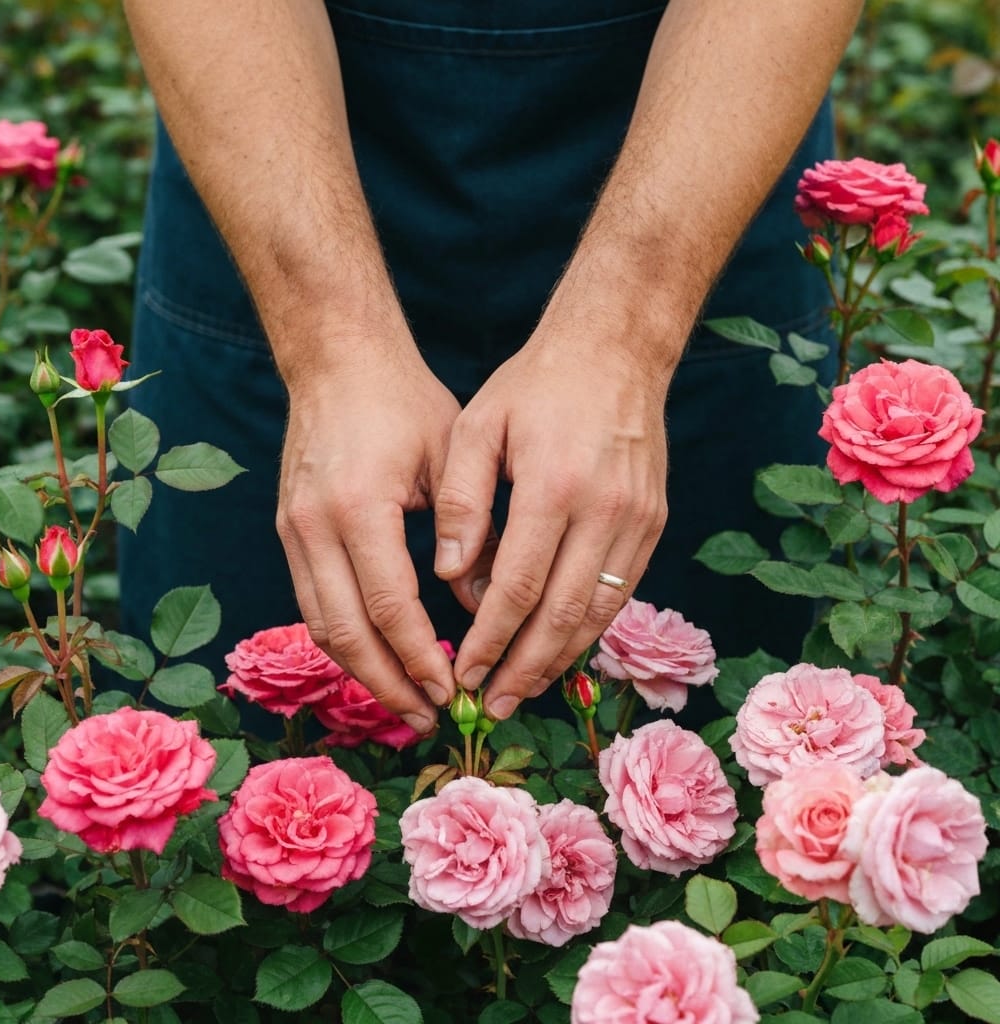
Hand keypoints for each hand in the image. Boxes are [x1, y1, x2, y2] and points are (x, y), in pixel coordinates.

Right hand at [276, 346, 465, 732]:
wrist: (336, 360)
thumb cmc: (402, 401)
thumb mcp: (448, 458)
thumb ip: (468, 531)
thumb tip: (484, 603)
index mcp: (357, 506)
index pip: (388, 606)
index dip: (419, 657)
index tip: (452, 690)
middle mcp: (313, 527)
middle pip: (344, 633)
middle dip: (387, 684)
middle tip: (428, 717)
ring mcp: (292, 531)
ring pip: (319, 627)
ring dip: (361, 672)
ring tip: (404, 701)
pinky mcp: (288, 532)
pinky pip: (313, 604)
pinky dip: (344, 641)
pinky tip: (377, 658)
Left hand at [434, 314, 671, 719]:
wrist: (616, 350)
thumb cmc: (536, 385)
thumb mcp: (478, 426)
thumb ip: (461, 502)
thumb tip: (450, 577)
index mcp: (555, 488)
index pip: (519, 587)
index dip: (490, 639)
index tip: (464, 673)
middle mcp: (605, 513)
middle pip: (564, 615)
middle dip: (524, 668)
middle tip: (493, 706)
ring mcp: (638, 521)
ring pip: (600, 614)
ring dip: (560, 660)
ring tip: (524, 691)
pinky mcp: (654, 523)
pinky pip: (622, 592)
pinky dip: (590, 629)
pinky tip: (560, 648)